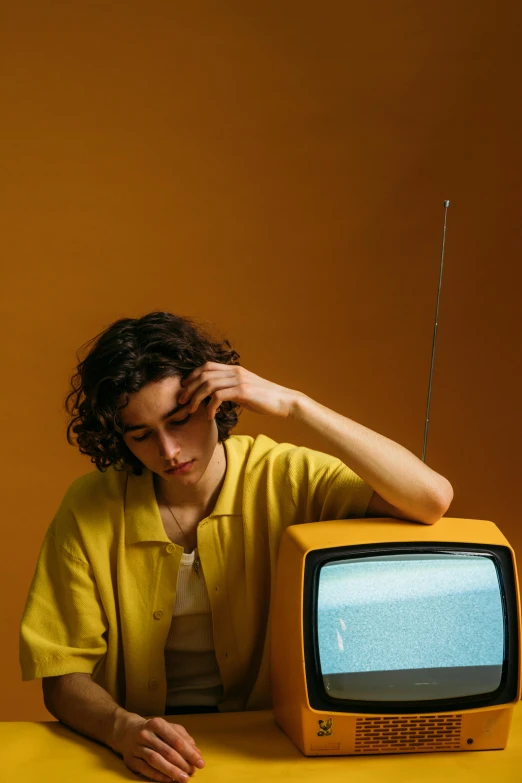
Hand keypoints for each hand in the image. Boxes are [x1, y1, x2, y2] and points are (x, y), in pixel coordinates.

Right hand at [112, 712, 204, 782]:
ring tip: (184, 778)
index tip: (200, 762)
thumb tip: (196, 752)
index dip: (190, 752)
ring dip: (172, 771)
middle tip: (192, 772)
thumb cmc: (152, 730)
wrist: (126, 731)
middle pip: (167, 751)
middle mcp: (146, 734)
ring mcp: (137, 747)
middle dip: (182, 763)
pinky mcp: (130, 760)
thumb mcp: (168, 727)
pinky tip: (169, 780)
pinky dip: (158, 776)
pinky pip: (145, 769)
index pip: (176, 740)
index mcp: (157, 724)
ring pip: (156, 760)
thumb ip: (183, 737)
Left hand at [178, 362, 299, 419]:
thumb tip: (215, 397)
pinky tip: (210, 415)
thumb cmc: (265, 399)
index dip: (192, 376)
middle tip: (182, 401)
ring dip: (196, 398)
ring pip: (208, 384)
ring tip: (191, 410)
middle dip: (189, 388)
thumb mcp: (244, 391)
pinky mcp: (243, 391)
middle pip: (203, 374)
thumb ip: (230, 389)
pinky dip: (210, 406)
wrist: (285, 401)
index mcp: (234, 369)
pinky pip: (219, 396)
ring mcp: (239, 380)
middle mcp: (235, 371)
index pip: (207, 366)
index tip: (184, 388)